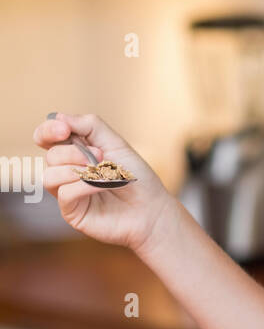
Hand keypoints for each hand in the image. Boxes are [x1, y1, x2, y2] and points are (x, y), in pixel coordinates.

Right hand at [33, 110, 177, 253]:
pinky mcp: (72, 212)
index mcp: (74, 152)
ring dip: (77, 170)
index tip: (64, 129)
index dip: (48, 130)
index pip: (46, 137)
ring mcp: (68, 192)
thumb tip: (59, 117)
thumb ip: (88, 125)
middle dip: (74, 153)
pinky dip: (84, 186)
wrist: (152, 209)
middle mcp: (67, 171)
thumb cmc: (136, 177)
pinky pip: (64, 193)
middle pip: (51, 155)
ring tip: (103, 173)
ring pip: (50, 175)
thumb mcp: (114, 142)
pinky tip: (104, 186)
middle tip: (102, 157)